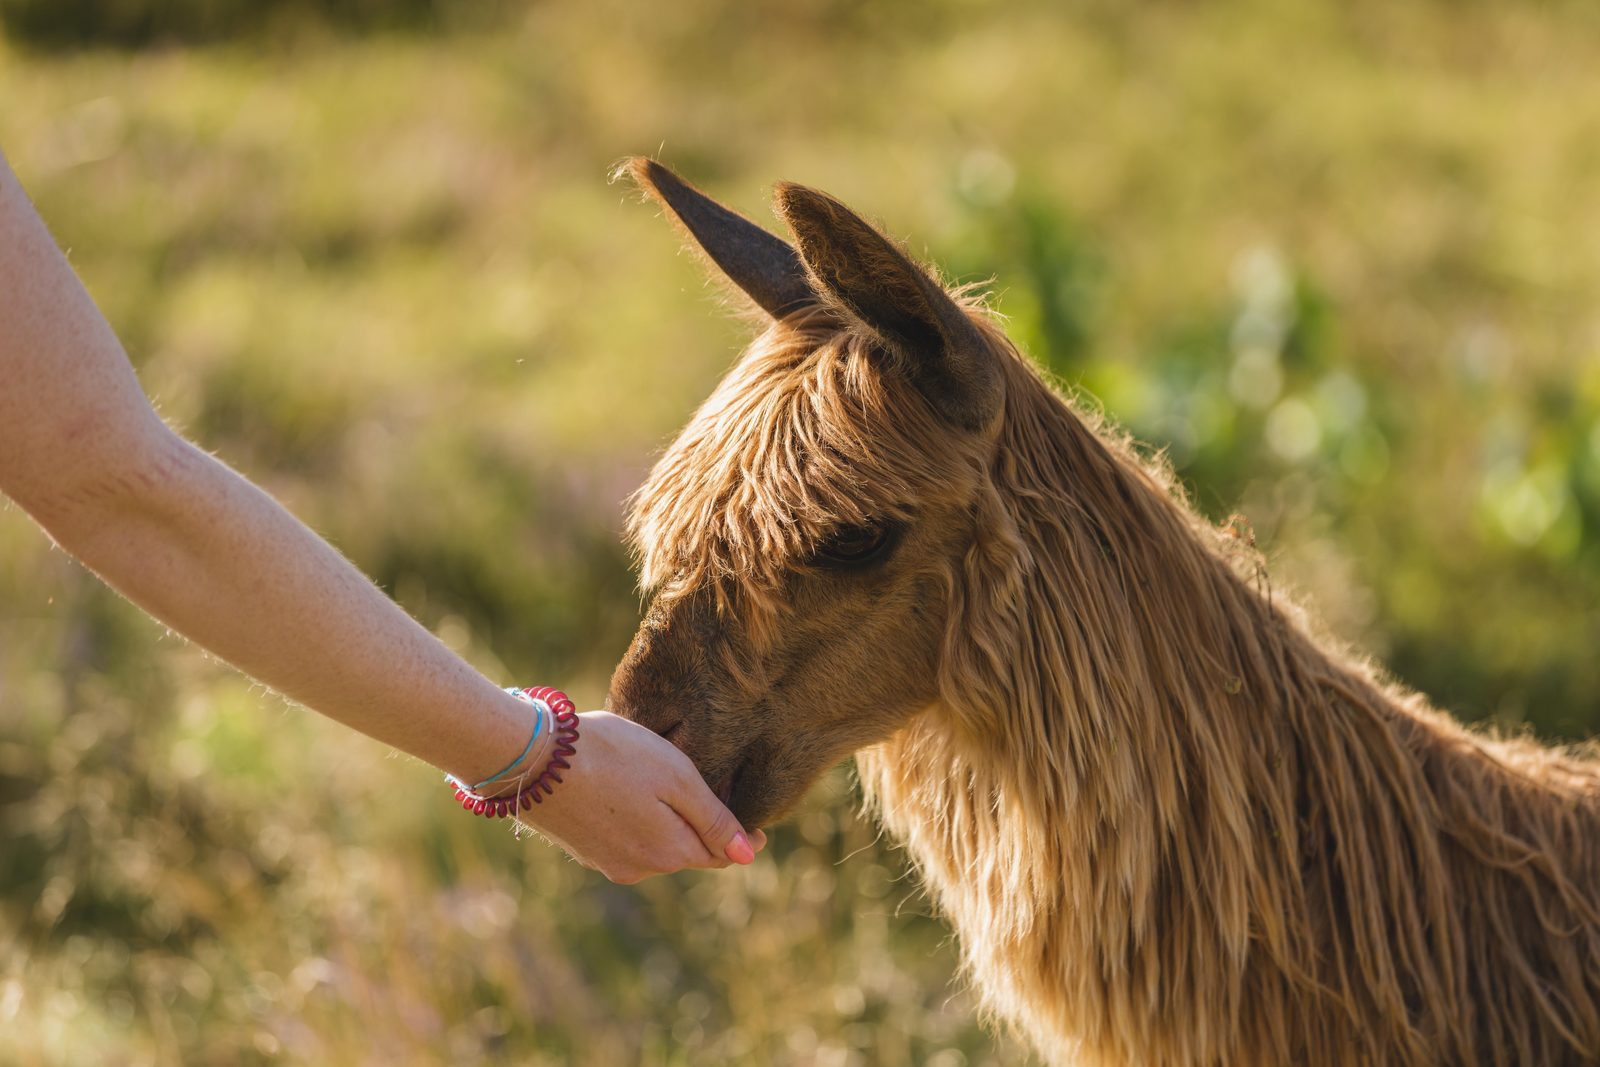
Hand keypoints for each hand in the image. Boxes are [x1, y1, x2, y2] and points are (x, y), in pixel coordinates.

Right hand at [520, 710, 765, 883]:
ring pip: (654, 846)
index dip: (740, 838)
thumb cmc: (614, 757)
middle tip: (712, 797)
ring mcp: (607, 862)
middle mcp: (639, 868)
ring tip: (668, 791)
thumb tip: (747, 855)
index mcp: (669, 851)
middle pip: (685, 851)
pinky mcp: (582, 850)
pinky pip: (624, 839)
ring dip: (666, 825)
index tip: (757, 825)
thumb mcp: (676, 778)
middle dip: (701, 830)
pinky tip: (628, 794)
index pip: (718, 854)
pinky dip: (636, 822)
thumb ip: (713, 819)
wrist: (533, 758)